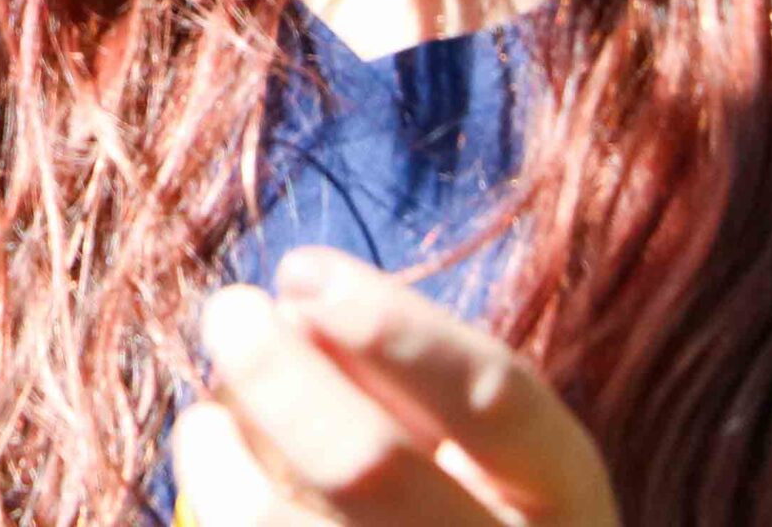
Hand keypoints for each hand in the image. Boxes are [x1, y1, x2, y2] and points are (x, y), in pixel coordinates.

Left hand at [170, 247, 619, 526]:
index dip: (395, 327)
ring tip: (210, 417)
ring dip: (230, 454)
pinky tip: (212, 460)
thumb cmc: (454, 504)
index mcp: (561, 499)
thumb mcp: (471, 445)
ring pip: (289, 526)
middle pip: (373, 466)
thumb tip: (295, 307)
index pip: (496, 400)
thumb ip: (402, 374)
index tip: (301, 269)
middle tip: (229, 310)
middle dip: (285, 376)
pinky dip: (220, 499)